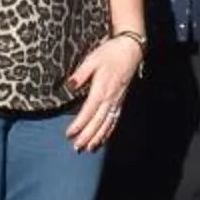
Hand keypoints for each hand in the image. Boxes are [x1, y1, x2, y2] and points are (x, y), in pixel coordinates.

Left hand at [63, 33, 144, 150]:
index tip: (69, 134)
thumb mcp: (92, 59)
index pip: (88, 111)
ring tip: (88, 148)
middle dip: (87, 136)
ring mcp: (117, 101)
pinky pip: (114, 119)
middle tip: (77, 147)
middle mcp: (110, 98)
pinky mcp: (120, 101)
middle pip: (98, 122)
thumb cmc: (109, 53)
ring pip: (107, 123)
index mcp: (101, 88)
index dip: (79, 124)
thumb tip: (70, 85)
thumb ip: (81, 74)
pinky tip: (102, 139)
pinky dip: (108, 131)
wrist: (130, 50)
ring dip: (97, 137)